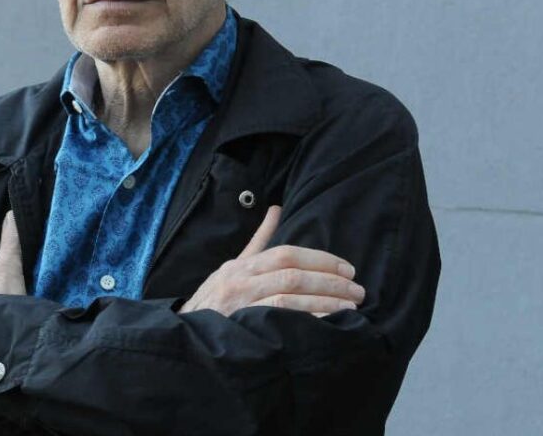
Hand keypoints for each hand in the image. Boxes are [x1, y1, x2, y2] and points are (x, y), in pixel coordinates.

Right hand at [178, 205, 364, 316]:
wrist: (184, 334)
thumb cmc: (214, 300)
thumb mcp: (232, 267)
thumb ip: (259, 240)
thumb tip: (277, 208)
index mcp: (242, 266)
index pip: (287, 254)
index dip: (321, 260)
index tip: (347, 269)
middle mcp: (240, 282)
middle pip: (293, 275)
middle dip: (330, 281)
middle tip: (357, 290)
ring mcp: (240, 306)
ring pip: (288, 299)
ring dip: (324, 302)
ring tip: (350, 307)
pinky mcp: (242, 330)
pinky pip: (280, 323)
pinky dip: (307, 321)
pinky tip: (328, 325)